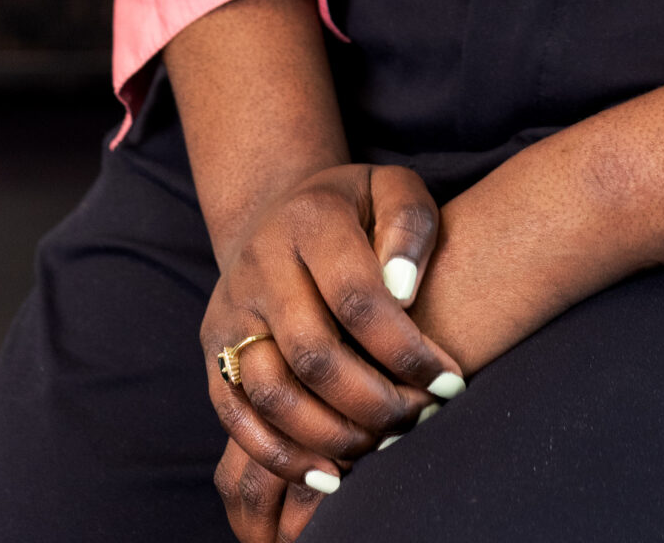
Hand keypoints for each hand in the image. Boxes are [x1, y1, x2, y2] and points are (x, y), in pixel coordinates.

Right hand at [201, 160, 466, 540]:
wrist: (281, 213)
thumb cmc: (357, 210)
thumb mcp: (394, 190)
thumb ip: (409, 225)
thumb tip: (404, 290)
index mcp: (310, 219)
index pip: (356, 297)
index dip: (405, 350)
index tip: (448, 382)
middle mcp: (260, 264)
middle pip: (313, 355)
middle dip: (374, 401)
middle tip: (417, 418)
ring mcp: (231, 310)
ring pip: (272, 393)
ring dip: (332, 434)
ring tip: (381, 444)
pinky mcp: (215, 351)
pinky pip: (237, 417)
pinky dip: (282, 455)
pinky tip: (333, 472)